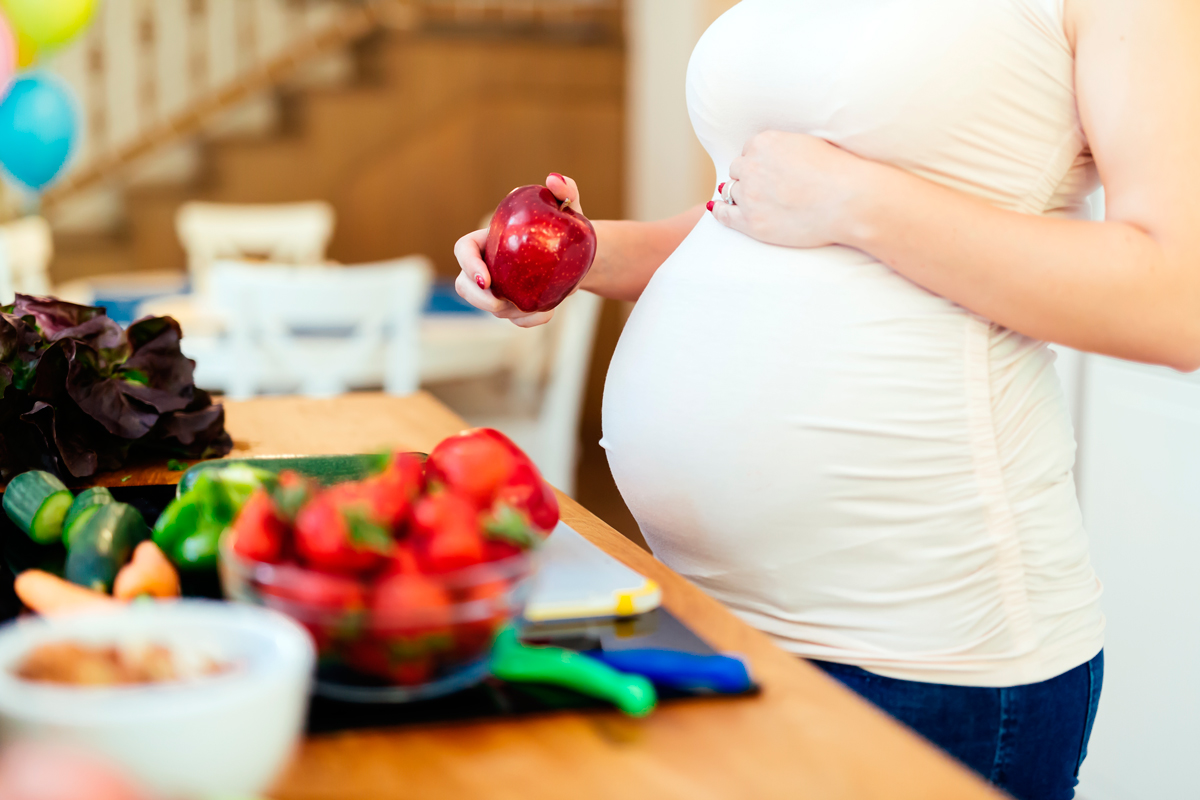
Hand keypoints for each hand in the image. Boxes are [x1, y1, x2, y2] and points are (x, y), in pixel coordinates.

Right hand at [454, 173, 583, 327]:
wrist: (583, 255)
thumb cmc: (568, 225)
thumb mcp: (570, 206)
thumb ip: (565, 189)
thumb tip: (554, 180)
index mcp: (490, 239)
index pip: (464, 250)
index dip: (467, 265)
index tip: (485, 278)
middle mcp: (489, 265)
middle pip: (464, 285)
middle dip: (476, 299)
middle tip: (498, 303)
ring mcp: (501, 288)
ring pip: (489, 307)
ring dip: (508, 311)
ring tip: (535, 305)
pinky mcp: (516, 306)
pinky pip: (515, 321)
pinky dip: (528, 321)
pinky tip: (547, 314)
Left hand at [709, 131, 870, 247]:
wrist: (849, 201)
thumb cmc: (839, 172)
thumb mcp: (809, 144)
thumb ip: (785, 147)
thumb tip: (778, 155)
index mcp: (765, 142)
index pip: (749, 150)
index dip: (759, 162)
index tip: (767, 171)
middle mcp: (751, 166)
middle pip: (738, 170)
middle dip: (748, 177)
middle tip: (763, 187)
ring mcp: (750, 195)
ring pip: (732, 191)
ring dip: (740, 194)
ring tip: (750, 200)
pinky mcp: (752, 222)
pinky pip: (725, 215)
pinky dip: (720, 211)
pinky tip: (718, 209)